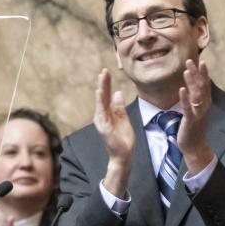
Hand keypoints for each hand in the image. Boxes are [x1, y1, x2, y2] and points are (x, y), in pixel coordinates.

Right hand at [93, 69, 133, 197]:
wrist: (123, 155)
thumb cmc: (123, 138)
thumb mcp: (123, 118)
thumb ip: (119, 106)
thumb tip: (118, 92)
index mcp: (107, 113)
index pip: (106, 95)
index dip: (106, 84)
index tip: (107, 72)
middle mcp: (102, 116)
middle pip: (102, 96)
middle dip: (103, 83)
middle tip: (104, 71)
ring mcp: (102, 121)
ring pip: (101, 102)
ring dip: (101, 90)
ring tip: (102, 78)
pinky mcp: (104, 127)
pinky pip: (102, 113)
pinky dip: (101, 102)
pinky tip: (101, 93)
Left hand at [176, 59, 215, 173]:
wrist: (195, 147)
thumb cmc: (194, 129)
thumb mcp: (196, 111)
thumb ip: (195, 99)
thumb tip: (193, 87)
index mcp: (205, 104)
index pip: (205, 85)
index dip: (203, 73)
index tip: (200, 61)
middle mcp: (204, 107)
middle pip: (201, 87)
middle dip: (197, 73)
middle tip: (190, 60)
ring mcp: (198, 114)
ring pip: (195, 95)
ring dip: (191, 82)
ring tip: (186, 70)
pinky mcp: (190, 121)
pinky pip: (188, 108)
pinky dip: (185, 98)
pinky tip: (181, 89)